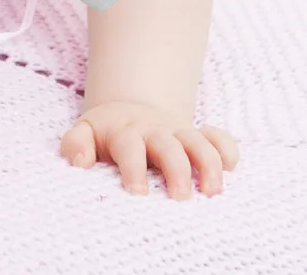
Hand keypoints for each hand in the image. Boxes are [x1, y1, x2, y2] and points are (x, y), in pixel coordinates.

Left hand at [60, 100, 238, 198]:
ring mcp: (178, 133)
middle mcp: (154, 131)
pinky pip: (219, 137)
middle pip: (169, 145)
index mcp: (125, 132)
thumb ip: (76, 145)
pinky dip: (227, 150)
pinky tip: (230, 168)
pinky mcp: (198, 136)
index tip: (137, 193)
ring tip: (212, 192)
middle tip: (179, 198)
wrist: (131, 108)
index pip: (130, 147)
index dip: (133, 169)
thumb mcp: (86, 132)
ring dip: (208, 164)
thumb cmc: (107, 133)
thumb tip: (80, 163)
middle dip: (177, 170)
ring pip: (198, 142)